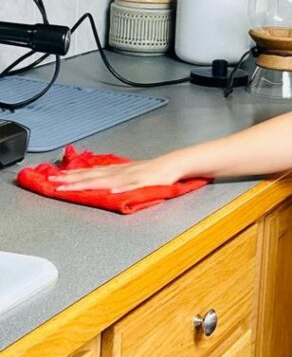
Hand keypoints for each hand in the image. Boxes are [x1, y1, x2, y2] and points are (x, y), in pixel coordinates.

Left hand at [48, 155, 183, 192]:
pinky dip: (121, 188)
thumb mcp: (129, 174)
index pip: (89, 174)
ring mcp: (130, 177)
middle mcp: (119, 173)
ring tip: (71, 187)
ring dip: (87, 183)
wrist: (172, 165)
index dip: (72, 177)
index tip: (56, 179)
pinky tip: (111, 191)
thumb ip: (115, 179)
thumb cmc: (152, 172)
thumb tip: (101, 185)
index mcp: (115, 172)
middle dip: (71, 180)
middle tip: (54, 183)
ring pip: (105, 181)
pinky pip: (130, 186)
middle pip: (92, 176)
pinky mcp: (143, 182)